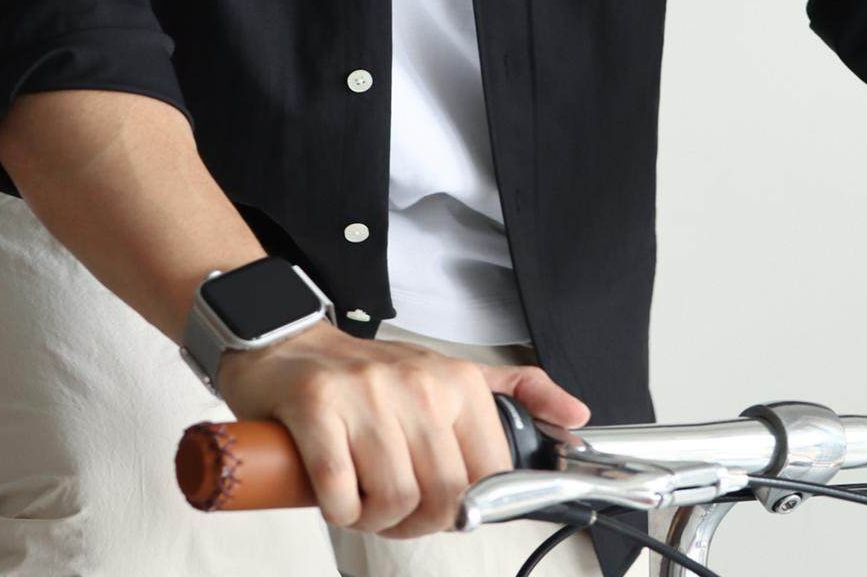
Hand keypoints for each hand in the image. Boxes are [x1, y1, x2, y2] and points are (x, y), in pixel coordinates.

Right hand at [217, 319, 589, 536]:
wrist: (291, 344)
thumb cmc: (368, 373)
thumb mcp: (451, 373)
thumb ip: (517, 394)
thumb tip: (575, 416)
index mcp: (457, 381)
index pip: (487, 475)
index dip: (465, 507)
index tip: (442, 504)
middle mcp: (417, 384)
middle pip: (441, 496)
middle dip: (418, 522)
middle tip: (395, 509)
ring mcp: (366, 394)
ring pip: (395, 500)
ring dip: (376, 520)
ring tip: (365, 500)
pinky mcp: (318, 408)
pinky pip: (342, 494)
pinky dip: (341, 511)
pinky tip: (337, 493)